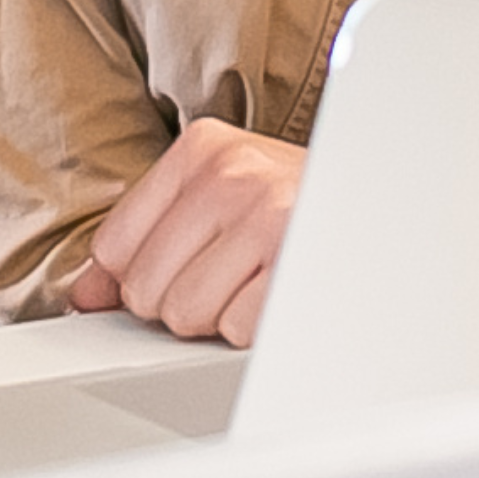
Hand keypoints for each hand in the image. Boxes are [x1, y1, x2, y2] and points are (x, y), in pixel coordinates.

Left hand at [60, 119, 304, 345]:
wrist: (391, 199)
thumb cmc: (301, 203)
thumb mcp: (220, 193)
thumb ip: (146, 235)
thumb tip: (86, 293)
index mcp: (202, 148)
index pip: (114, 247)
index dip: (137, 279)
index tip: (175, 271)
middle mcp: (231, 174)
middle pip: (144, 288)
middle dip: (180, 300)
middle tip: (229, 275)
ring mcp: (267, 216)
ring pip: (184, 314)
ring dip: (217, 317)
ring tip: (255, 282)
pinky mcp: (297, 263)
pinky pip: (234, 329)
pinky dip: (253, 328)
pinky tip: (277, 294)